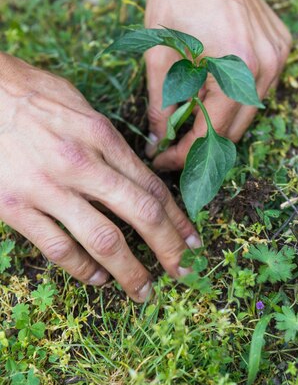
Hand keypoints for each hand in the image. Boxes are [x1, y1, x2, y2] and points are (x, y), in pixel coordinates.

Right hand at [0, 54, 199, 301]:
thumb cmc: (32, 95)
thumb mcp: (81, 107)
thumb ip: (108, 140)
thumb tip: (134, 168)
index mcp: (101, 136)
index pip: (152, 185)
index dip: (178, 217)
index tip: (192, 238)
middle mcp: (81, 164)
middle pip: (141, 214)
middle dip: (169, 248)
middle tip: (184, 270)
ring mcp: (48, 188)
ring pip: (103, 240)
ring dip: (129, 271)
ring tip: (143, 289)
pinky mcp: (16, 207)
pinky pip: (58, 248)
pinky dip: (82, 269)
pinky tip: (96, 278)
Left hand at [144, 0, 291, 170]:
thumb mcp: (158, 52)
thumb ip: (161, 103)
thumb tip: (158, 143)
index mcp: (236, 63)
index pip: (212, 129)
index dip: (185, 153)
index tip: (162, 160)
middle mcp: (266, 63)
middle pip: (237, 127)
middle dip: (203, 144)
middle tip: (172, 150)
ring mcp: (279, 53)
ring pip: (251, 109)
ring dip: (221, 122)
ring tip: (189, 124)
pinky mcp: (282, 45)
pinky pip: (259, 86)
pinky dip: (236, 97)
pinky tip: (212, 94)